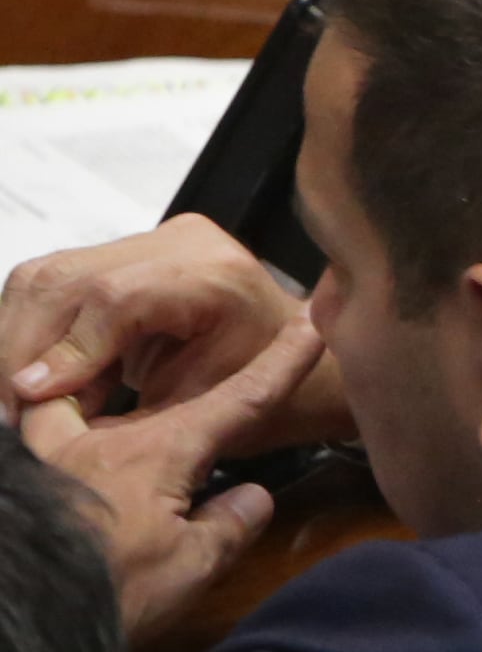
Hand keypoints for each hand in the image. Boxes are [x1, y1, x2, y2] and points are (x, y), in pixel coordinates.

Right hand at [2, 215, 335, 432]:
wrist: (284, 361)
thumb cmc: (258, 391)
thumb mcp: (202, 409)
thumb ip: (124, 402)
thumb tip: (34, 393)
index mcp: (215, 276)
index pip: (115, 297)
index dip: (67, 348)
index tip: (33, 395)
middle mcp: (179, 243)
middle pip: (66, 279)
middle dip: (23, 347)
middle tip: (8, 407)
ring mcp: (146, 242)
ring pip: (43, 277)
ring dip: (14, 339)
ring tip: (13, 398)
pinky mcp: (119, 253)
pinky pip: (47, 283)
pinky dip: (23, 330)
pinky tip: (25, 375)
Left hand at [20, 320, 328, 651]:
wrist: (26, 623)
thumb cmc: (112, 593)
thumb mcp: (190, 569)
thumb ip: (227, 526)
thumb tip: (252, 497)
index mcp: (153, 453)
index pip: (234, 402)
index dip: (279, 365)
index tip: (310, 324)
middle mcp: (95, 443)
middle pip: (113, 384)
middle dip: (126, 371)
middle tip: (136, 379)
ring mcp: (43, 464)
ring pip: (48, 409)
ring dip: (66, 405)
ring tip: (82, 428)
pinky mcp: (18, 491)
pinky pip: (25, 451)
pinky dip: (37, 452)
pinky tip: (54, 484)